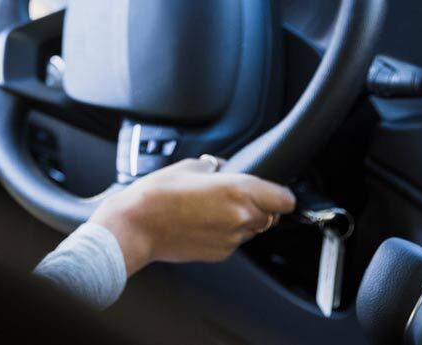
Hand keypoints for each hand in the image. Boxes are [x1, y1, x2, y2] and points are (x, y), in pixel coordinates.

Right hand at [88, 157, 295, 275]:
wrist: (136, 225)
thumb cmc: (156, 195)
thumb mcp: (188, 167)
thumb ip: (214, 168)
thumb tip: (222, 169)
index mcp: (239, 191)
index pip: (285, 199)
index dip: (279, 194)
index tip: (272, 192)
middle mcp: (241, 217)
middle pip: (271, 216)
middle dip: (258, 207)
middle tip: (232, 197)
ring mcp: (231, 239)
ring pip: (251, 230)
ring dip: (240, 221)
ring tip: (211, 210)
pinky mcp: (220, 254)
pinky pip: (232, 242)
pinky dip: (224, 234)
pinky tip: (201, 224)